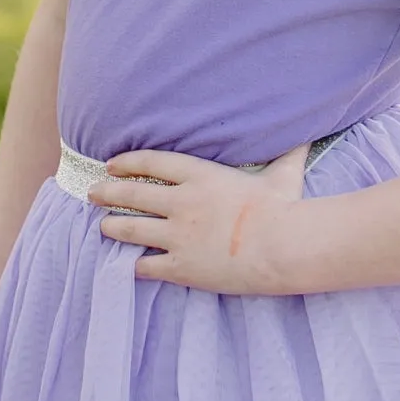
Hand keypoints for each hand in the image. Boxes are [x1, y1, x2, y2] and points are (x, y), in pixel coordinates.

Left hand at [92, 144, 309, 294]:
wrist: (283, 247)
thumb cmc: (285, 208)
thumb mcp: (284, 174)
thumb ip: (287, 153)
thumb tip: (307, 133)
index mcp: (201, 176)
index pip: (152, 162)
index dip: (127, 162)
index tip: (112, 164)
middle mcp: (182, 203)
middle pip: (132, 194)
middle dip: (107, 192)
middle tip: (93, 193)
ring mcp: (178, 236)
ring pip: (130, 229)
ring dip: (113, 226)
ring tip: (103, 226)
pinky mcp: (181, 266)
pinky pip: (146, 266)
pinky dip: (134, 265)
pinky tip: (126, 266)